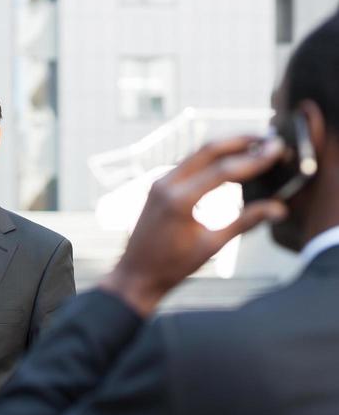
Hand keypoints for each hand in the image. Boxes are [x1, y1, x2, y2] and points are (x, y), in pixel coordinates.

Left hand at [100, 135, 288, 316]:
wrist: (136, 277)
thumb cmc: (172, 267)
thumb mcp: (212, 246)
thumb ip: (245, 223)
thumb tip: (279, 210)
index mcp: (179, 200)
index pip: (224, 170)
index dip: (254, 159)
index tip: (276, 150)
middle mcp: (166, 184)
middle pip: (210, 149)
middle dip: (241, 141)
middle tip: (269, 138)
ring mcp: (159, 182)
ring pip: (198, 153)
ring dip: (226, 147)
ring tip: (254, 145)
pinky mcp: (158, 185)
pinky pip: (188, 164)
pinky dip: (210, 159)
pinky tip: (228, 162)